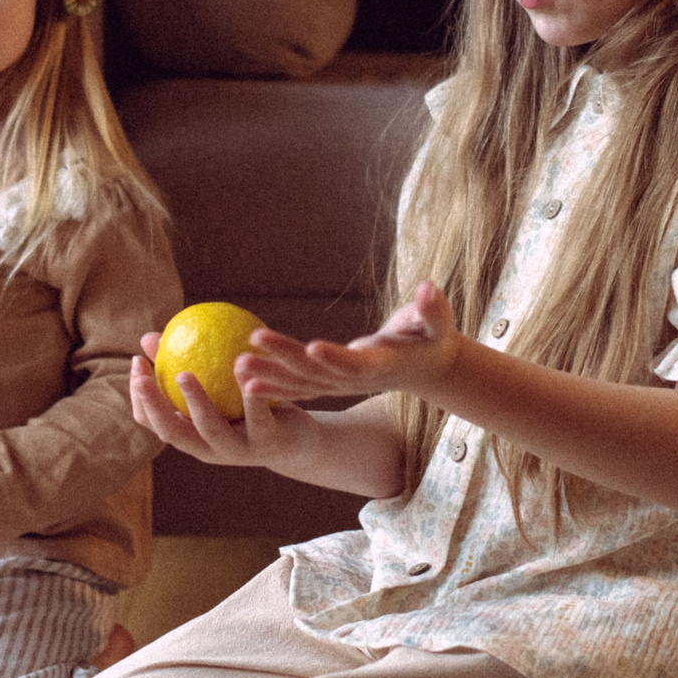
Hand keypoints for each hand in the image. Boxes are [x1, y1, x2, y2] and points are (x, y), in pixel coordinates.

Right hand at [127, 329, 327, 474]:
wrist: (297, 440)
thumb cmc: (246, 407)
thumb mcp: (215, 388)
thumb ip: (186, 363)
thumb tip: (149, 336)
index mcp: (191, 436)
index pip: (154, 422)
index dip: (139, 397)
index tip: (136, 362)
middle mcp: (209, 449)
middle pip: (172, 432)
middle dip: (153, 406)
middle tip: (143, 375)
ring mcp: (237, 450)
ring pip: (210, 429)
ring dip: (194, 402)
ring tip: (183, 374)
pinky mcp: (267, 442)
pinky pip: (256, 415)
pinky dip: (247, 394)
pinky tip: (239, 365)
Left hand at [232, 282, 465, 403]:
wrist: (424, 366)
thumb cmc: (431, 337)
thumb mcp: (439, 324)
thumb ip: (433, 310)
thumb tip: (429, 288)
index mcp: (380, 365)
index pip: (355, 363)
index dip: (335, 357)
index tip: (312, 346)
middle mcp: (355, 380)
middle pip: (316, 372)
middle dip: (284, 359)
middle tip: (252, 344)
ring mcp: (340, 385)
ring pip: (301, 383)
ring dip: (269, 375)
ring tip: (238, 364)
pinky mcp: (330, 384)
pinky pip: (298, 389)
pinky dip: (273, 387)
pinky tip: (244, 382)